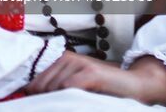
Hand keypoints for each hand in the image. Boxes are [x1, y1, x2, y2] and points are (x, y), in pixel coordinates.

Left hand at [27, 52, 165, 104]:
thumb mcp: (76, 85)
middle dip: (44, 99)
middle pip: (42, 84)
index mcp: (61, 60)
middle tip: (48, 107)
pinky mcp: (91, 73)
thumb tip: (30, 93)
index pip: (35, 79)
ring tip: (68, 104)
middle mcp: (68, 58)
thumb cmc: (104, 88)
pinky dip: (67, 97)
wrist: (134, 84)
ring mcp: (80, 64)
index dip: (33, 93)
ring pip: (54, 86)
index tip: (33, 101)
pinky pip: (69, 86)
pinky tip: (75, 102)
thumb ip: (56, 86)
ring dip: (56, 100)